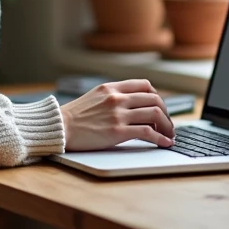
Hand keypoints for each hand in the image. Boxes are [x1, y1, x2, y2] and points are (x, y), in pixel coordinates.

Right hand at [59, 80, 175, 151]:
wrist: (59, 127)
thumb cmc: (74, 116)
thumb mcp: (94, 97)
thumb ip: (112, 97)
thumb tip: (131, 105)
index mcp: (111, 87)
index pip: (145, 85)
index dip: (157, 96)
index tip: (159, 108)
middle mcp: (117, 98)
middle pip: (154, 99)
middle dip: (166, 113)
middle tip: (167, 124)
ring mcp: (118, 114)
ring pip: (155, 114)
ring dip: (167, 125)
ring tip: (169, 134)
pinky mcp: (117, 132)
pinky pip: (147, 132)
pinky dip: (161, 138)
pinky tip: (165, 143)